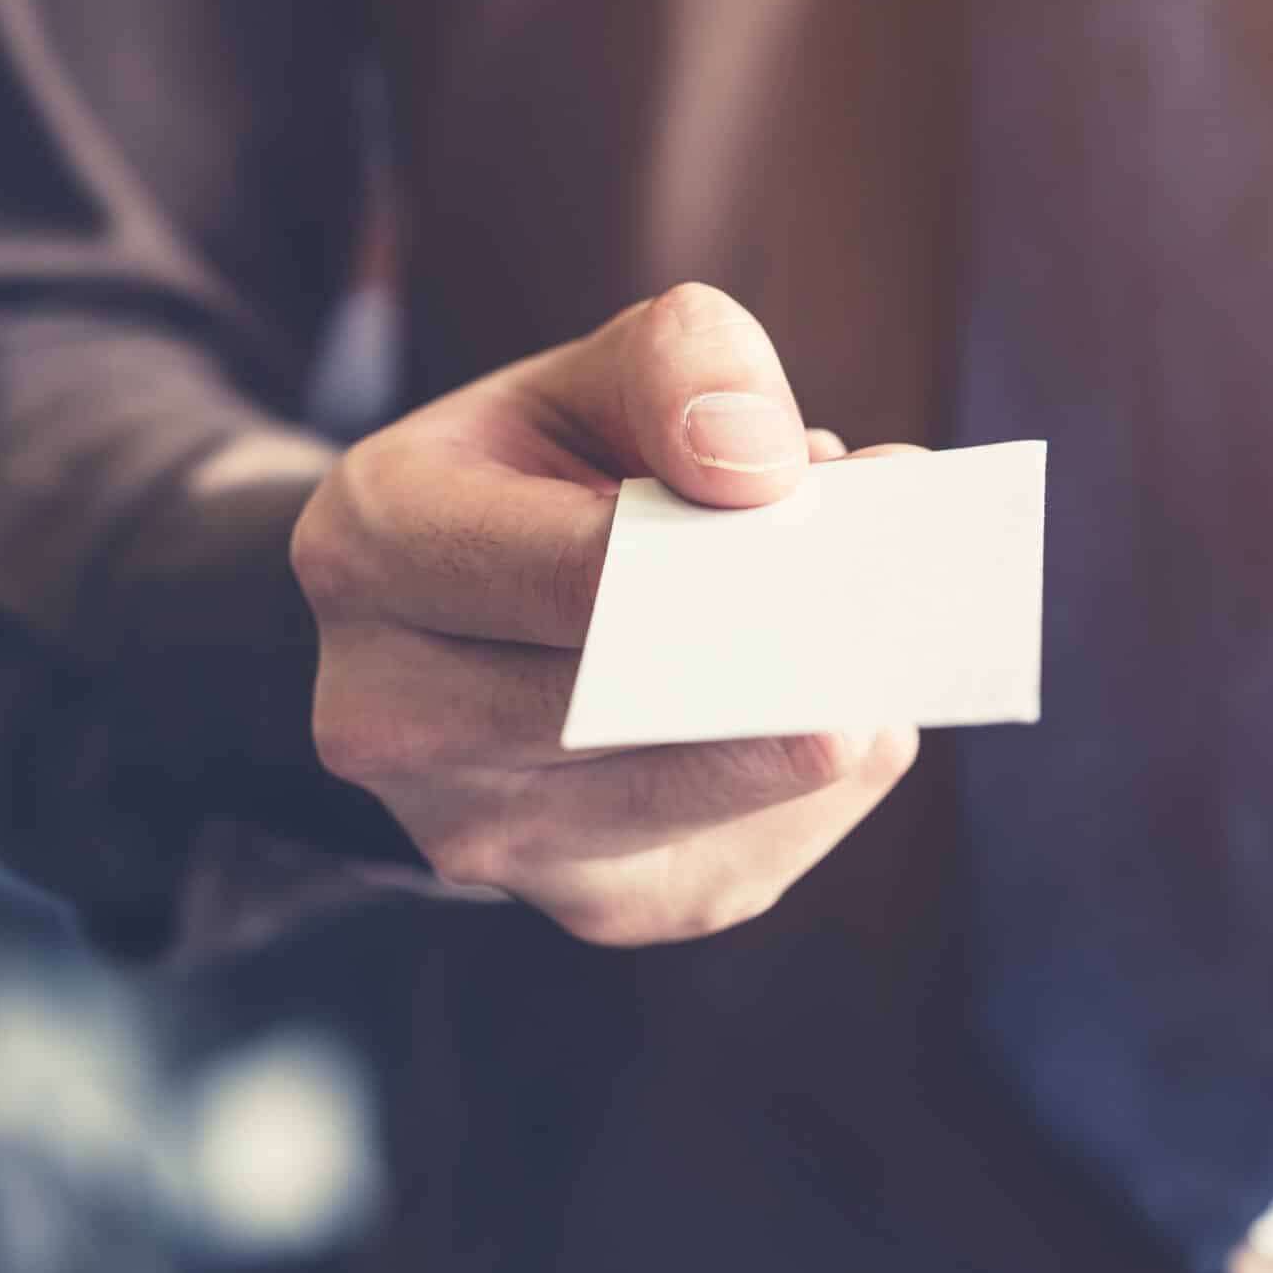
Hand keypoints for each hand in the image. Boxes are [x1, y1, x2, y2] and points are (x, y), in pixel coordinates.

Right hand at [291, 283, 923, 945]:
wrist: (459, 615)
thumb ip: (686, 367)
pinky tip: (829, 701)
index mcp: (374, 549)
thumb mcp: (598, 372)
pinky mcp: (588, 905)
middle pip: (652, 701)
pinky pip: (755, 854)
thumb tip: (774, 474)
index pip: (581, 571)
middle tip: (898, 575)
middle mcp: (391, 717)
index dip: (731, 538)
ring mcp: (481, 835)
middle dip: (800, 634)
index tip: (836, 485)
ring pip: (719, 789)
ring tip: (873, 624)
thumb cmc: (545, 473)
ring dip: (829, 708)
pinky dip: (822, 779)